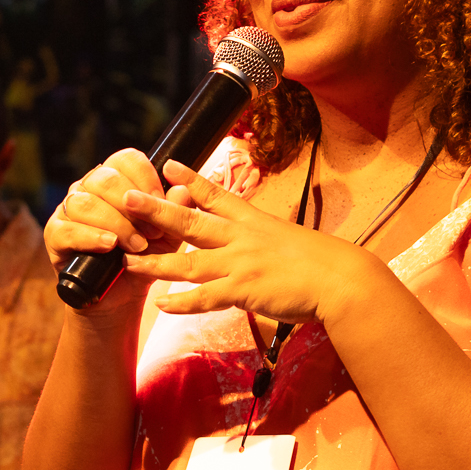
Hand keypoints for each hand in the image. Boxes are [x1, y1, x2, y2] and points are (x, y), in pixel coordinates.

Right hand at [43, 149, 178, 321]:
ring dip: (116, 224)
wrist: (122, 297)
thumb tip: (183, 190)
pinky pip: (67, 229)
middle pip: (105, 178)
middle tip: (153, 233)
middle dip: (133, 206)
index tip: (161, 202)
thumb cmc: (145, 258)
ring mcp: (68, 210)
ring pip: (85, 202)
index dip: (145, 178)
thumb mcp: (168, 236)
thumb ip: (176, 212)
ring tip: (136, 246)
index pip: (126, 160)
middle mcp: (88, 188)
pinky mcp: (55, 235)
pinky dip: (91, 237)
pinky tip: (109, 246)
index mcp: (116, 179)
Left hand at [117, 160, 379, 325]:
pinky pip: (206, 297)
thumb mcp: (291, 242)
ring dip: (156, 262)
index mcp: (254, 222)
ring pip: (188, 262)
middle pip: (191, 221)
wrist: (342, 280)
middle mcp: (242, 238)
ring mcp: (241, 264)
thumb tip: (259, 251)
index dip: (191, 180)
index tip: (170, 165)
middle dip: (157, 209)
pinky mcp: (245, 290)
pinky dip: (182, 302)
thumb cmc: (323, 264)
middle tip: (127, 197)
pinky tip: (162, 304)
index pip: (218, 195)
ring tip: (128, 261)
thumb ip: (267, 244)